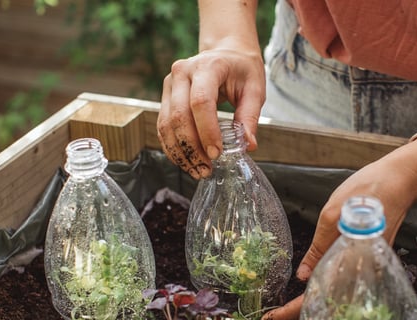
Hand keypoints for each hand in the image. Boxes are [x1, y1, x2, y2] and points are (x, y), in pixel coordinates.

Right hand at [157, 47, 265, 178]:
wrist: (226, 53)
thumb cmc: (241, 70)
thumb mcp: (254, 89)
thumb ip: (250, 116)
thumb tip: (248, 145)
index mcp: (207, 66)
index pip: (201, 102)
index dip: (207, 131)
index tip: (217, 153)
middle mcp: (182, 73)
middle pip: (179, 116)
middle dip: (192, 147)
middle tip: (206, 168)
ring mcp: (170, 84)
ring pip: (166, 124)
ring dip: (180, 152)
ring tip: (197, 170)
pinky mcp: (165, 97)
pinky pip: (162, 126)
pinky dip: (172, 147)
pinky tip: (186, 161)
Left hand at [260, 142, 416, 319]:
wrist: (400, 181)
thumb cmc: (366, 191)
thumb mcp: (332, 214)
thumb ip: (318, 249)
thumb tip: (303, 278)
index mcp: (351, 261)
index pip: (317, 297)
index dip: (292, 312)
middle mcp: (362, 273)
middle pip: (327, 310)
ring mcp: (367, 271)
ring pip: (336, 305)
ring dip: (311, 319)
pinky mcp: (368, 264)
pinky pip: (345, 292)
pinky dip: (327, 305)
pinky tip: (313, 309)